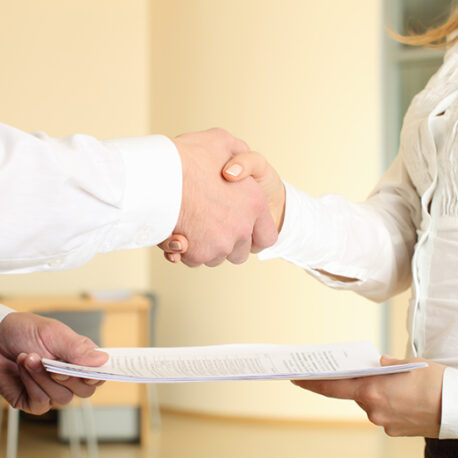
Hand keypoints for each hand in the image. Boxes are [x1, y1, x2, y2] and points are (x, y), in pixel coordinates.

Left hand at [0, 312, 107, 414]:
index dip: (98, 376)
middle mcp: (70, 377)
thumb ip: (78, 348)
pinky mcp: (33, 401)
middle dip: (67, 377)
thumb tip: (102, 359)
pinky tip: (23, 368)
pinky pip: (40, 402)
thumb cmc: (25, 331)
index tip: (89, 373)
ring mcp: (52, 390)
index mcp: (80, 358)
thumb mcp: (54, 333)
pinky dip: (31, 384)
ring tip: (29, 357)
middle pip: (85, 391)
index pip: (100, 374)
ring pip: (62, 398)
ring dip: (43, 377)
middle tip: (51, 362)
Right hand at [159, 129, 277, 266]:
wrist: (158, 175)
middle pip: (239, 252)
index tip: (242, 231)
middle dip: (227, 244)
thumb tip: (236, 166)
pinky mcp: (198, 254)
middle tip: (210, 226)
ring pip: (215, 257)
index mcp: (255, 204)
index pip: (266, 237)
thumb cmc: (188, 156)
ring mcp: (220, 244)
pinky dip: (186, 251)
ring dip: (205, 247)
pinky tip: (177, 232)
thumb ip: (237, 155)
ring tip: (191, 226)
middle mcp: (241, 228)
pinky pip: (194, 259)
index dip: (255, 236)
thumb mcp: (221, 141)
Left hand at [292, 355, 444, 437]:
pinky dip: (386, 403)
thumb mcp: (407, 364)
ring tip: (397, 385)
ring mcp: (383, 423)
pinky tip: (402, 397)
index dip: (312, 383)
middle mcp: (373, 409)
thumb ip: (382, 364)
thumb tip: (372, 364)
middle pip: (354, 392)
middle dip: (358, 381)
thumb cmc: (435, 383)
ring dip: (375, 392)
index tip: (297, 378)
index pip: (332, 387)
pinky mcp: (394, 432)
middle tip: (367, 371)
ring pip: (369, 402)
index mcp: (372, 390)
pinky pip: (382, 413)